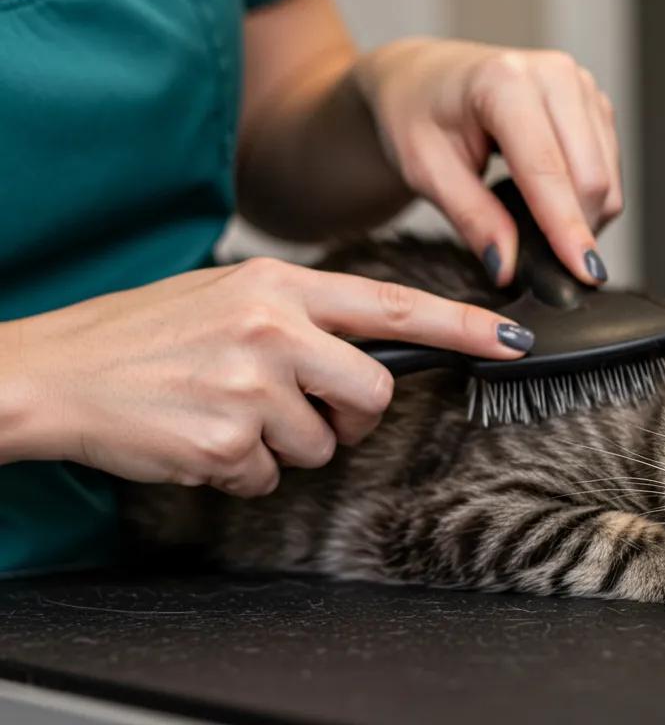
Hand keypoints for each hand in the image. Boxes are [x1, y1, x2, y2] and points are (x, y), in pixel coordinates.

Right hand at [0, 259, 530, 495]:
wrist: (59, 371)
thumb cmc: (148, 332)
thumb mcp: (231, 294)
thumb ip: (303, 316)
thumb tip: (369, 353)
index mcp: (280, 283)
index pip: (395, 305)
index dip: (464, 325)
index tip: (513, 339)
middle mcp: (274, 328)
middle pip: (375, 391)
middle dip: (352, 414)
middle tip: (307, 409)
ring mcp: (252, 386)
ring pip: (323, 442)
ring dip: (288, 443)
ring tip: (231, 414)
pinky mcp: (227, 441)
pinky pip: (271, 475)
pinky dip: (245, 468)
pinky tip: (203, 436)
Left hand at [352, 39, 622, 285]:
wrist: (426, 78)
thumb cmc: (417, 115)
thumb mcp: (425, 171)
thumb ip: (471, 218)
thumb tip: (509, 266)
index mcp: (504, 82)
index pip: (547, 168)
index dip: (566, 227)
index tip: (581, 275)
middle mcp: (554, 75)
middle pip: (591, 176)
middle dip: (574, 229)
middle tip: (534, 258)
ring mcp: (581, 85)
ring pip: (607, 177)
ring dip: (582, 216)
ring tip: (531, 221)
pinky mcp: (595, 101)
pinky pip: (609, 167)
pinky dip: (586, 197)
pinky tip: (547, 197)